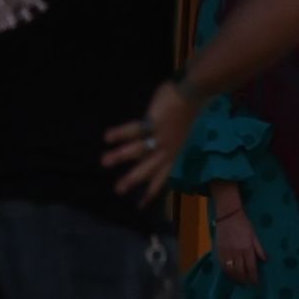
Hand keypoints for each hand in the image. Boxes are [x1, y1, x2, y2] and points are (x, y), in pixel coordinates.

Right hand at [102, 79, 209, 202]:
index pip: (161, 178)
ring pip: (138, 151)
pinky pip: (134, 130)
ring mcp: (160, 137)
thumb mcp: (179, 134)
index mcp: (173, 154)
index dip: (151, 192)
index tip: (140, 206)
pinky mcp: (154, 122)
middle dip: (132, 180)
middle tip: (117, 190)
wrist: (194, 93)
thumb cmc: (187, 110)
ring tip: (104, 162)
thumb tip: (148, 149)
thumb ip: (165, 144)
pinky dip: (120, 133)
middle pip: (147, 169)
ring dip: (120, 156)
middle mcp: (167, 149)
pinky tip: (107, 137)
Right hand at [212, 197, 265, 283]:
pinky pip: (222, 266)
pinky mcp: (219, 251)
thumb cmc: (244, 224)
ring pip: (231, 271)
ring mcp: (226, 253)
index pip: (251, 268)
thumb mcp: (254, 235)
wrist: (228, 215)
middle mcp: (237, 253)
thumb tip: (265, 260)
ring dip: (236, 279)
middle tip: (248, 285)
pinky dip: (227, 273)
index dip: (254, 278)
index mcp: (247, 248)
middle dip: (245, 280)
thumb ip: (259, 248)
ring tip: (240, 282)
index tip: (256, 284)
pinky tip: (231, 275)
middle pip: (240, 272)